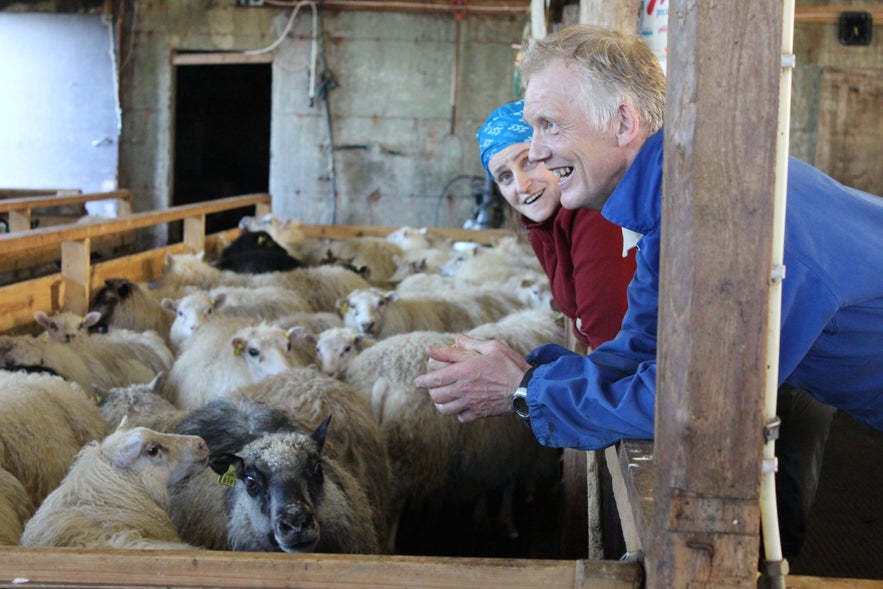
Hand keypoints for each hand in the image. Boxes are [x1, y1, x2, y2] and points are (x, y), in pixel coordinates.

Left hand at [413, 334, 531, 422]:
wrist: (527, 388)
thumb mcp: (492, 347)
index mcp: (465, 371)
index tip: (417, 381)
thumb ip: (472, 343)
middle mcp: (464, 389)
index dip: (422, 381)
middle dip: (430, 391)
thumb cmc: (511, 365)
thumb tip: (456, 338)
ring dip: (441, 403)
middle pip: (437, 395)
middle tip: (431, 387)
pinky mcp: (480, 412)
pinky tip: (461, 406)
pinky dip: (458, 413)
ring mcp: (472, 403)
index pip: (435, 378)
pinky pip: (462, 417)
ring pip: (446, 409)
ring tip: (442, 398)